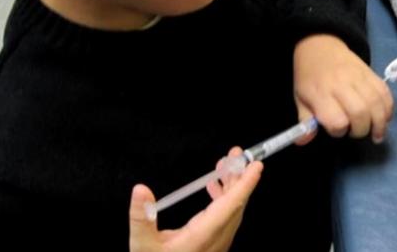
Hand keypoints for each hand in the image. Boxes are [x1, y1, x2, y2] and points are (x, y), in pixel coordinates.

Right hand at [129, 148, 262, 251]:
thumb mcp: (141, 246)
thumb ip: (140, 217)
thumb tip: (140, 189)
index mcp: (203, 237)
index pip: (231, 206)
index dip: (245, 184)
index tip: (256, 165)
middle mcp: (216, 240)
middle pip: (235, 205)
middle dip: (239, 177)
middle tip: (235, 154)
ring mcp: (217, 244)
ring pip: (231, 211)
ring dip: (231, 187)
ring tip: (224, 166)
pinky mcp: (213, 246)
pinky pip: (224, 218)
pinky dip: (222, 199)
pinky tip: (213, 188)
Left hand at [293, 34, 393, 142]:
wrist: (320, 46)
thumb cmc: (309, 77)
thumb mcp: (300, 99)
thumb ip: (304, 123)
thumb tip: (304, 142)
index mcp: (321, 93)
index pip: (337, 120)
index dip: (339, 131)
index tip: (336, 129)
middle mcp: (341, 85)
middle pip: (360, 112)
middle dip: (362, 130)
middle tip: (357, 131)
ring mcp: (359, 77)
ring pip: (377, 104)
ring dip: (380, 123)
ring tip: (377, 134)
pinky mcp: (371, 73)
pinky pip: (386, 93)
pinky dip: (388, 109)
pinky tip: (384, 118)